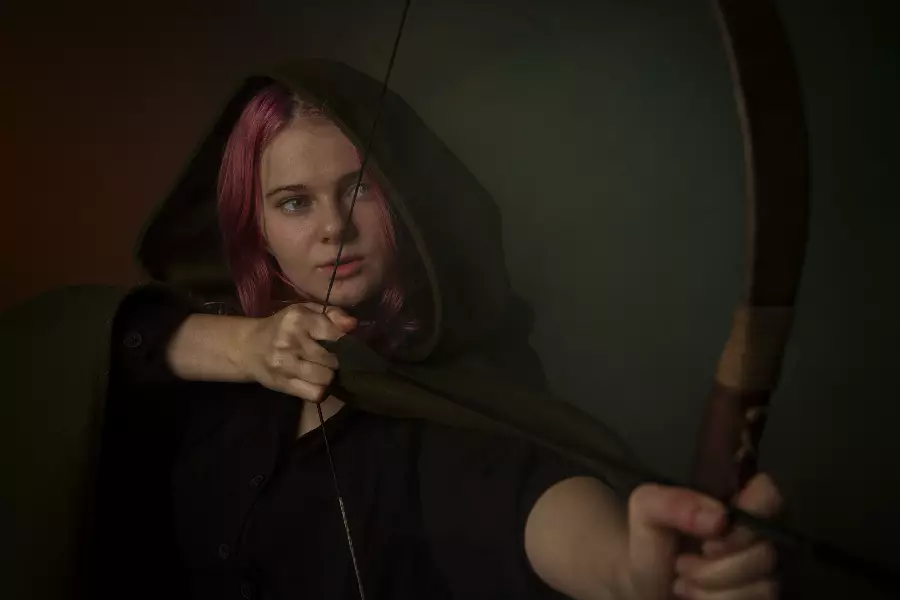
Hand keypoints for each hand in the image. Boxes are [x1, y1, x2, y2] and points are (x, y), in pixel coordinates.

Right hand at [239, 302, 356, 401]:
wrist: (249, 347)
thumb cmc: (284, 327)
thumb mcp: (306, 311)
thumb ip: (332, 314)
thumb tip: (353, 325)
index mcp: (299, 319)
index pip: (336, 335)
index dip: (346, 343)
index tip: (344, 345)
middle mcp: (291, 341)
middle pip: (333, 359)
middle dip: (337, 361)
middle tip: (332, 359)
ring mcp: (286, 364)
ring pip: (326, 378)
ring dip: (329, 376)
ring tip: (323, 370)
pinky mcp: (283, 384)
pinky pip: (315, 394)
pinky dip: (320, 390)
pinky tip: (316, 382)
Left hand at [626, 473, 782, 599]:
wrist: (644, 586)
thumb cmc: (651, 542)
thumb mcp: (647, 510)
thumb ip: (674, 502)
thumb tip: (720, 519)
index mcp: (733, 504)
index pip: (768, 493)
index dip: (751, 512)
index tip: (716, 529)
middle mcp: (756, 536)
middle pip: (766, 551)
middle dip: (717, 565)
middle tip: (681, 562)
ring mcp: (762, 572)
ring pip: (764, 586)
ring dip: (713, 588)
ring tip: (682, 581)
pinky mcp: (757, 597)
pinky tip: (693, 596)